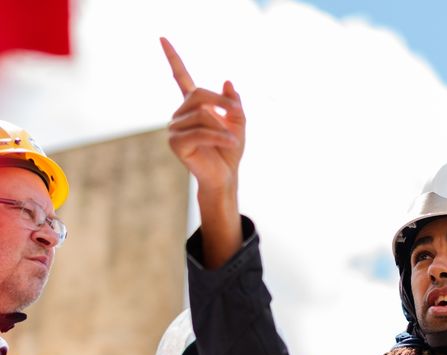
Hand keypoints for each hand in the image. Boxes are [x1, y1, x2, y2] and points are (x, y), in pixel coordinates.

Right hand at [160, 37, 245, 196]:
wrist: (225, 177)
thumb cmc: (229, 153)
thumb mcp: (238, 124)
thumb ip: (234, 103)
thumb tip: (227, 82)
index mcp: (193, 107)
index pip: (180, 78)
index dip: (173, 58)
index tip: (162, 38)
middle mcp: (180, 115)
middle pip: (198, 95)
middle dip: (221, 102)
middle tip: (237, 113)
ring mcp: (175, 129)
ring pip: (201, 114)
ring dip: (222, 126)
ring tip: (234, 139)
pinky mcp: (176, 144)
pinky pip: (199, 132)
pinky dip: (218, 136)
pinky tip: (230, 142)